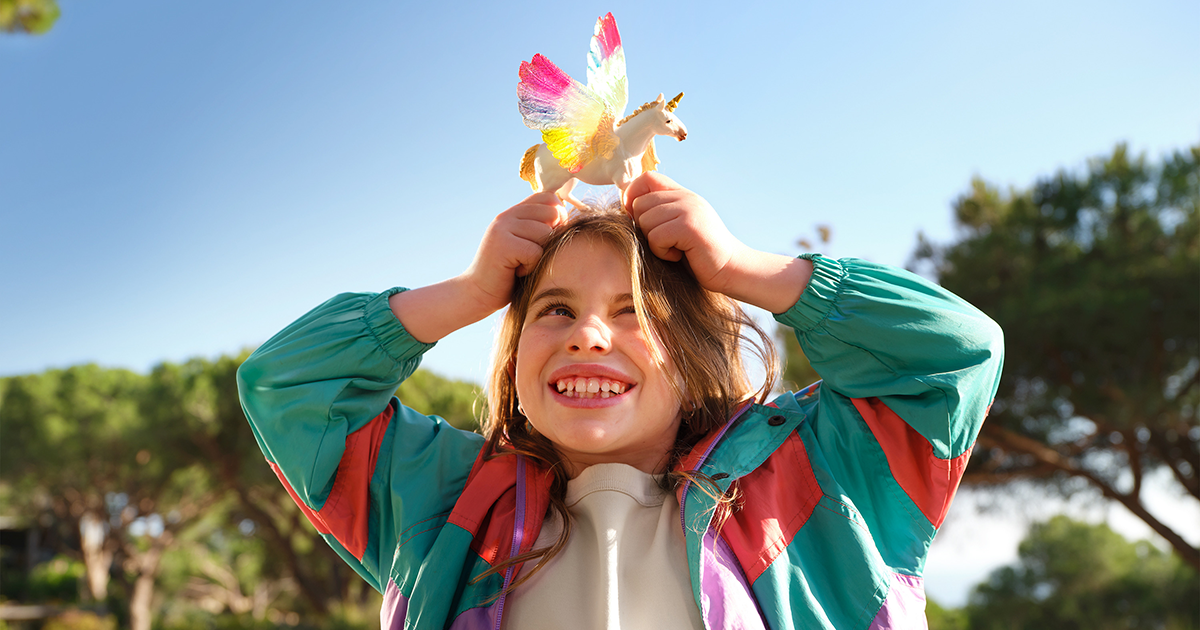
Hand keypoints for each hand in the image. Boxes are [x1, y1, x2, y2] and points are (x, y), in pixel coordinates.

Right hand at [461, 192, 567, 311]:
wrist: (478, 294)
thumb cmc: (509, 274)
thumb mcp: (526, 245)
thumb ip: (541, 228)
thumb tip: (569, 216)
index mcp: (514, 212)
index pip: (550, 198)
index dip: (558, 217)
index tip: (547, 239)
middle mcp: (507, 216)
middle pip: (553, 213)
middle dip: (552, 237)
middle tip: (534, 254)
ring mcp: (502, 228)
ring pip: (545, 233)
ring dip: (540, 255)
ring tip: (522, 264)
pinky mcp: (502, 244)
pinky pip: (535, 252)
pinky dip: (531, 266)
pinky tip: (516, 271)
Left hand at [622, 171, 747, 293]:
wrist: (731, 269)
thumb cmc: (699, 254)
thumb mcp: (678, 226)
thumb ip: (659, 212)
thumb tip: (626, 207)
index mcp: (682, 194)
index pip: (646, 178)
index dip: (633, 196)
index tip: (638, 219)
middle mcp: (686, 197)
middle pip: (639, 204)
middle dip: (644, 228)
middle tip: (664, 242)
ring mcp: (689, 209)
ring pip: (645, 222)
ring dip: (654, 243)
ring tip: (675, 249)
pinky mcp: (689, 226)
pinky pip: (656, 237)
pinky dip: (662, 252)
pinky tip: (680, 255)